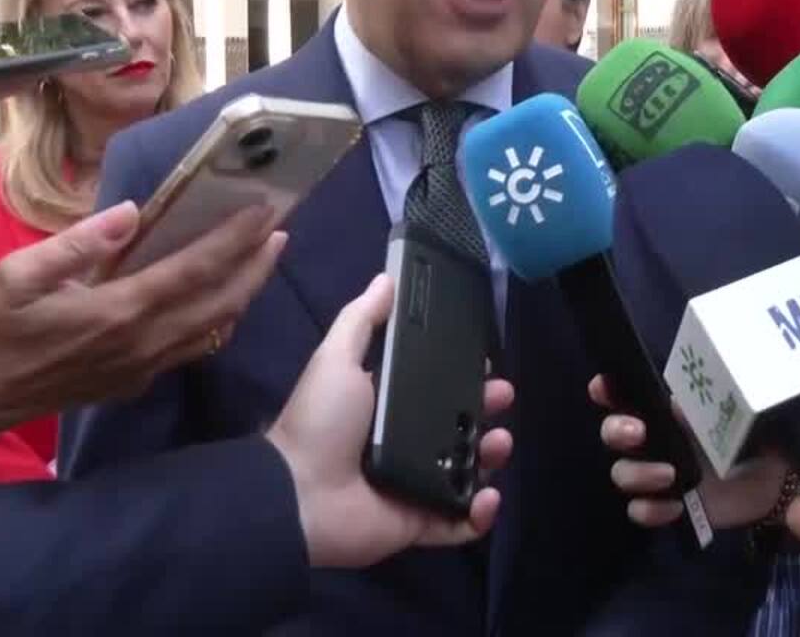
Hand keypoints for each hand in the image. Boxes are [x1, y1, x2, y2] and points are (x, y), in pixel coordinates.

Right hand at [0, 200, 286, 432]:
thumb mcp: (20, 274)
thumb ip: (78, 243)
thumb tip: (130, 213)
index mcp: (120, 310)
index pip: (195, 270)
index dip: (235, 241)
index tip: (264, 213)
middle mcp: (144, 343)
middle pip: (221, 303)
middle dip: (256, 267)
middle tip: (280, 232)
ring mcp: (143, 368)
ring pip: (213, 330)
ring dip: (243, 294)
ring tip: (261, 261)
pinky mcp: (135, 382)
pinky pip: (191, 350)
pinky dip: (217, 323)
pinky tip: (220, 304)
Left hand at [267, 272, 515, 568]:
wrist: (298, 494)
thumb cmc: (320, 422)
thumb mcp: (336, 358)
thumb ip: (362, 319)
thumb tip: (386, 277)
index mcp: (388, 407)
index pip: (438, 388)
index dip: (465, 376)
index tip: (488, 363)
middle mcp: (406, 444)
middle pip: (461, 427)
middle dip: (488, 411)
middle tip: (502, 398)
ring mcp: (415, 486)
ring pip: (468, 471)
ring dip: (491, 457)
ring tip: (499, 442)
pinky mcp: (419, 522)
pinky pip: (459, 524)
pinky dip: (480, 514)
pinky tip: (488, 494)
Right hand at [587, 374, 784, 528]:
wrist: (772, 480)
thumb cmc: (752, 436)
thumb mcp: (738, 412)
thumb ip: (719, 399)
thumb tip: (708, 386)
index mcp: (667, 410)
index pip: (626, 395)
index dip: (607, 390)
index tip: (602, 387)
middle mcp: (654, 440)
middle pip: (612, 433)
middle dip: (616, 430)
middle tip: (638, 433)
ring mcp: (656, 475)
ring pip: (622, 473)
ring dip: (639, 474)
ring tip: (670, 476)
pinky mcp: (666, 506)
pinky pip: (640, 510)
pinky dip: (651, 509)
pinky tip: (676, 507)